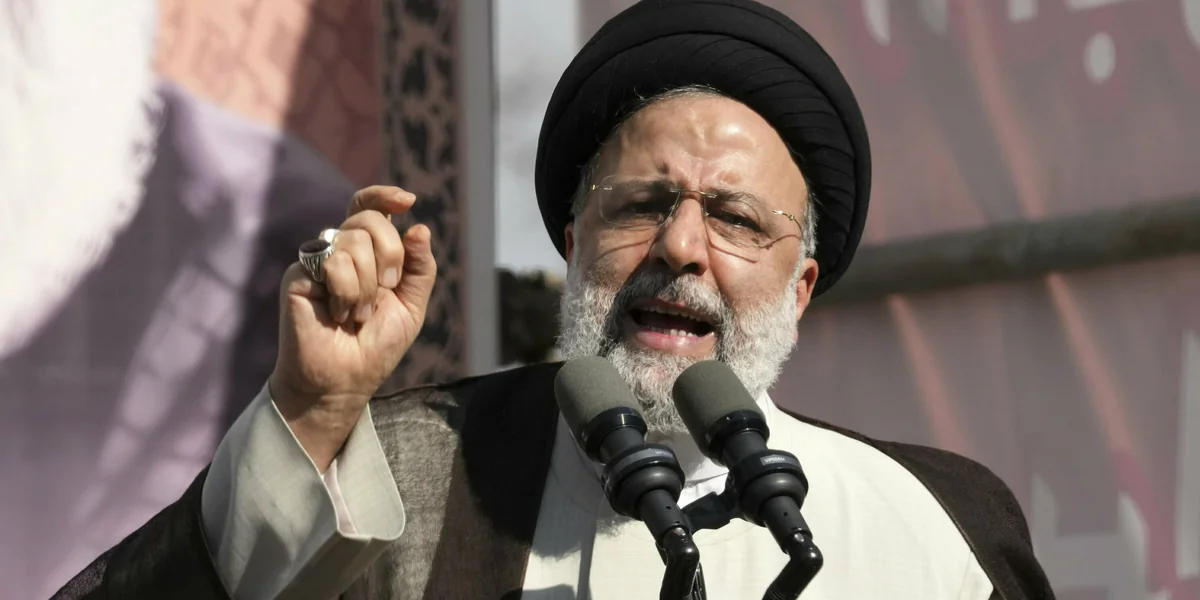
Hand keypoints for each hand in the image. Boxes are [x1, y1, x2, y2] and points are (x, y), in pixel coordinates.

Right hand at [268, 186, 435, 470]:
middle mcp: (339, 251)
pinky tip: (337, 315)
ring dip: (366, 286)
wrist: (343, 381)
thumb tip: (418, 226)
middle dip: (389, 254)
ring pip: (352, 242)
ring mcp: (317, 261)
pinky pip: (333, 263)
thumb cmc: (375, 346)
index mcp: (366, 253)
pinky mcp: (298, 275)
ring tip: (356, 315)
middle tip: (385, 290)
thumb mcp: (411, 305)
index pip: (369, 208)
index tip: (408, 200)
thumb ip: (419, 268)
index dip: (385, 195)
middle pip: (369, 220)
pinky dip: (347, 292)